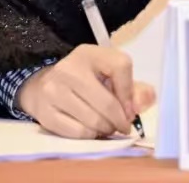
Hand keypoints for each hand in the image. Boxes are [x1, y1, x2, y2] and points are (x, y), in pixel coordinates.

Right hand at [16, 45, 155, 138]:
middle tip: (123, 126)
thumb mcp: (109, 75)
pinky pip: (77, 133)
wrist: (43, 86)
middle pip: (107, 102)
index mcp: (89, 53)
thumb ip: (134, 88)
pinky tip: (92, 131)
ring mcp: (53, 91)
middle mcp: (69, 69)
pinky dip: (90, 136)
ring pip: (93, 120)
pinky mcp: (45, 113)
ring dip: (106, 129)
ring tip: (108, 127)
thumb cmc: (85, 81)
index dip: (130, 92)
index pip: (121, 66)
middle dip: (120, 120)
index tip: (131, 108)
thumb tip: (145, 103)